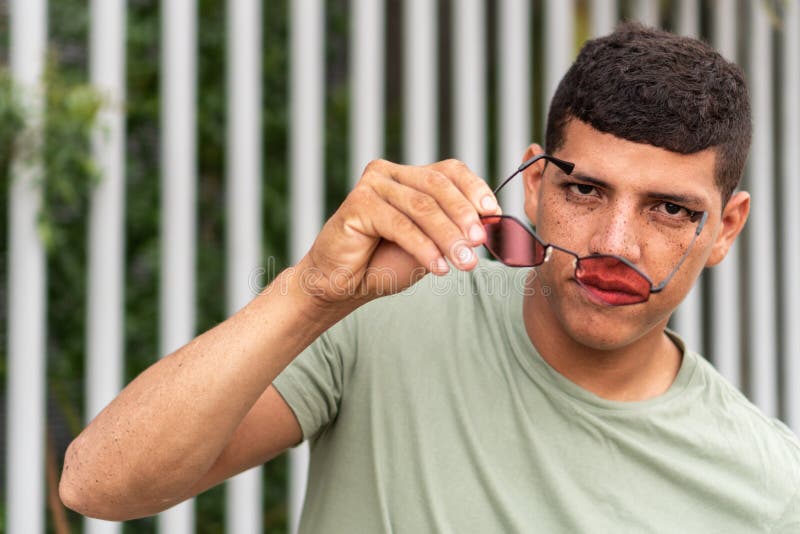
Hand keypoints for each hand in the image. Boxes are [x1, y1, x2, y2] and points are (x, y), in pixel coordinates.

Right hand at [298, 158, 499, 304]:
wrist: (344, 284)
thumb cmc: (386, 262)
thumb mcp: (431, 243)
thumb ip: (455, 229)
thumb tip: (491, 221)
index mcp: (410, 175)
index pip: (450, 170)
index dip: (475, 189)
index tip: (493, 213)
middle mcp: (390, 173)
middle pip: (438, 186)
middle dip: (464, 216)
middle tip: (480, 243)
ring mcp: (372, 185)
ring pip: (422, 207)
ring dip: (448, 237)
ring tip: (464, 263)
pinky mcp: (357, 204)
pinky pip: (400, 225)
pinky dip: (423, 248)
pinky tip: (437, 268)